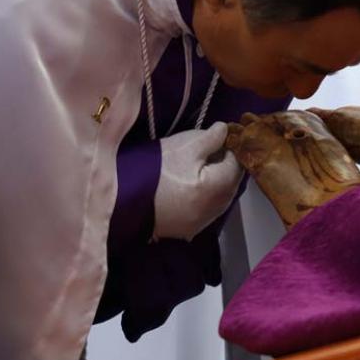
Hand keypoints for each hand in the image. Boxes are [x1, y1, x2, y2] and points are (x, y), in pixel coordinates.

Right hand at [153, 122, 242, 240]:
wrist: (122, 203)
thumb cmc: (157, 170)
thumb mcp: (185, 145)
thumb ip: (211, 137)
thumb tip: (226, 129)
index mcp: (219, 187)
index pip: (238, 163)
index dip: (231, 147)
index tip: (220, 136)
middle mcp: (216, 209)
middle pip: (231, 182)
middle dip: (225, 164)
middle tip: (209, 149)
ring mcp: (203, 222)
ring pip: (220, 197)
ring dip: (216, 181)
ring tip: (198, 166)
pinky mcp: (188, 229)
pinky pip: (206, 209)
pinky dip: (204, 196)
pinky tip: (190, 186)